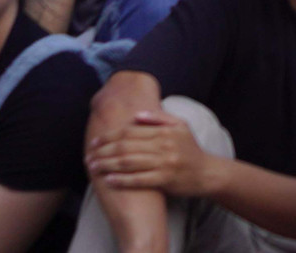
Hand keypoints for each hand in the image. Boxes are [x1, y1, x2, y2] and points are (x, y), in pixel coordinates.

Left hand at [86, 107, 219, 196]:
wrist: (207, 173)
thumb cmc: (190, 150)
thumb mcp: (181, 127)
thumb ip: (159, 118)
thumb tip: (136, 114)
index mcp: (165, 131)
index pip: (130, 131)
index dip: (109, 136)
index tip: (95, 142)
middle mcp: (164, 145)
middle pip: (126, 147)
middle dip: (104, 151)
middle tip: (88, 156)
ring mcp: (165, 163)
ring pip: (129, 162)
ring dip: (108, 165)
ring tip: (93, 167)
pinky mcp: (165, 179)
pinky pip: (139, 180)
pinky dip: (122, 180)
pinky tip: (109, 180)